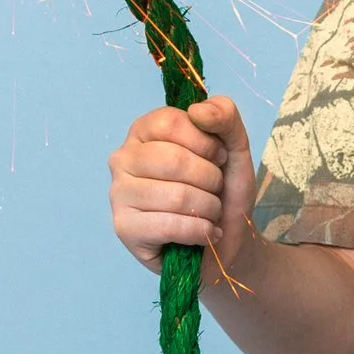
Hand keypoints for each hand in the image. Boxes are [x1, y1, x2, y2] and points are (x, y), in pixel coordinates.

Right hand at [108, 95, 256, 274]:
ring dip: (209, 208)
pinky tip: (205, 233)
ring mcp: (119, 194)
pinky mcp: (124, 228)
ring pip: (175, 195)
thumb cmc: (224, 193)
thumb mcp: (234, 147)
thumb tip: (198, 110)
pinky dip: (200, 231)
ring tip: (210, 213)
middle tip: (215, 191)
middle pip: (173, 160)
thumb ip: (224, 116)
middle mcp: (123, 159)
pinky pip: (169, 225)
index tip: (219, 159)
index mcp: (143, 131)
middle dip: (210, 180)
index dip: (206, 143)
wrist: (228, 242)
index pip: (171, 122)